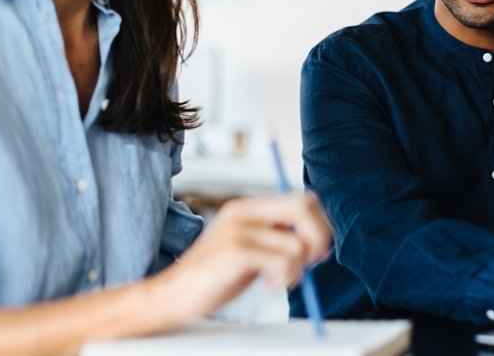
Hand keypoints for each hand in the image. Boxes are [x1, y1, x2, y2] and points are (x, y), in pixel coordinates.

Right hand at [149, 194, 331, 322]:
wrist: (173, 295)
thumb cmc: (216, 275)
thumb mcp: (252, 247)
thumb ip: (278, 237)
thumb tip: (321, 242)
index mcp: (249, 207)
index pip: (303, 198)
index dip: (320, 223)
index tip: (317, 251)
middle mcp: (244, 211)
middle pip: (304, 206)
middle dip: (319, 236)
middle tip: (312, 262)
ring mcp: (238, 230)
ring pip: (297, 243)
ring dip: (298, 269)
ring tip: (280, 280)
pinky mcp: (235, 252)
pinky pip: (283, 261)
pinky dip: (286, 277)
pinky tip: (270, 285)